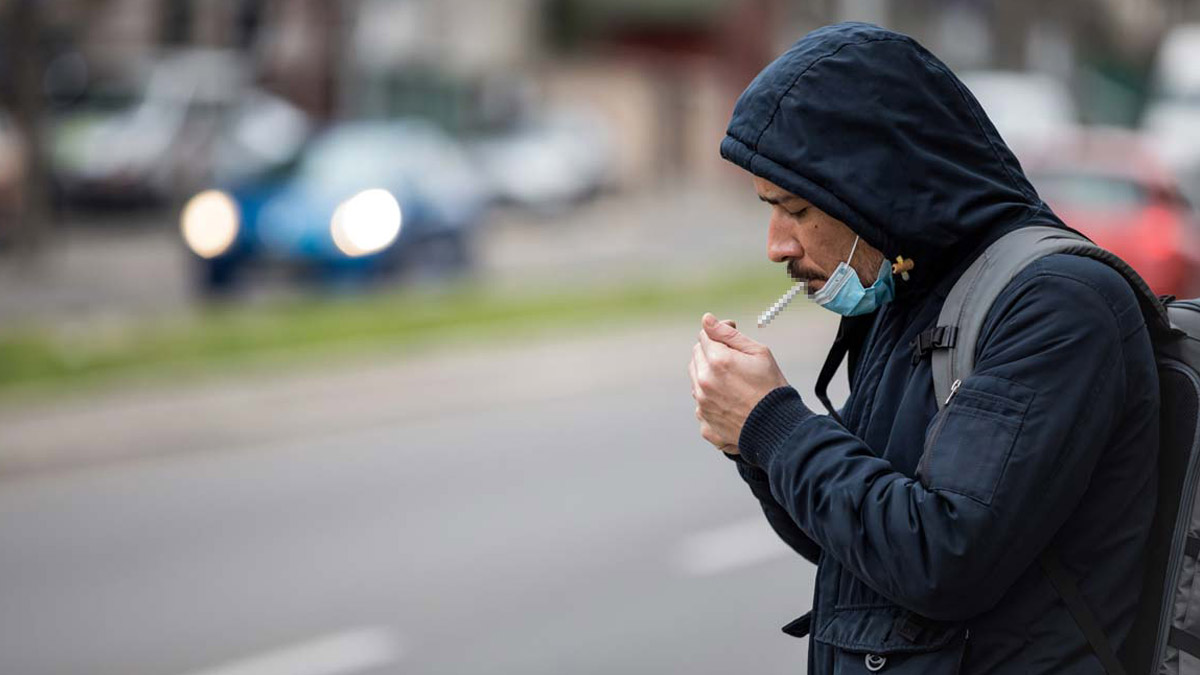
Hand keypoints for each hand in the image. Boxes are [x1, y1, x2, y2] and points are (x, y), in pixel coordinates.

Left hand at [688, 313, 788, 452]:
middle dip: (712, 353)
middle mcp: (704, 382)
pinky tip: (731, 401)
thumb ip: (728, 334)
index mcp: (717, 361)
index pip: (704, 336)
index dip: (719, 335)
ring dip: (709, 375)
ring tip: (735, 384)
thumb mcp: (758, 353)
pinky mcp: (705, 421)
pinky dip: (711, 399)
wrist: (778, 428)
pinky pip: (701, 402)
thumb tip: (707, 320)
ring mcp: (702, 404)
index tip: (731, 340)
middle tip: (736, 363)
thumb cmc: (772, 389)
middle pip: (697, 356)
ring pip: (696, 379)